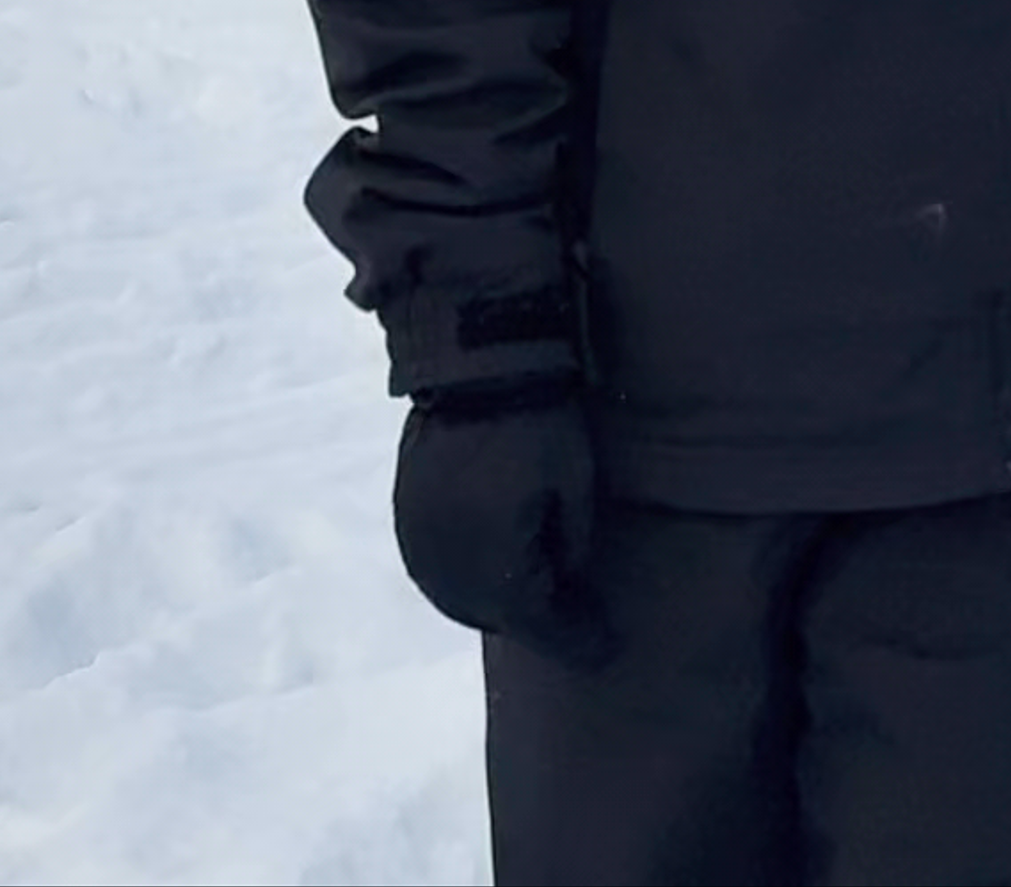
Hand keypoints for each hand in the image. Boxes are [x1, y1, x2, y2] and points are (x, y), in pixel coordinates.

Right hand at [392, 388, 602, 653]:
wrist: (475, 361)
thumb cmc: (538, 421)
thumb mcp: (575, 485)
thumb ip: (572, 545)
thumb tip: (566, 578)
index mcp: (497, 568)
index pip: (541, 625)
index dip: (577, 640)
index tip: (606, 648)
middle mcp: (450, 570)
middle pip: (498, 618)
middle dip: (537, 619)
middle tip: (576, 612)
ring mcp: (420, 545)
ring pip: (461, 599)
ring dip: (497, 600)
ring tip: (537, 588)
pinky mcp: (405, 517)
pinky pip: (435, 567)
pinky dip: (465, 573)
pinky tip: (490, 561)